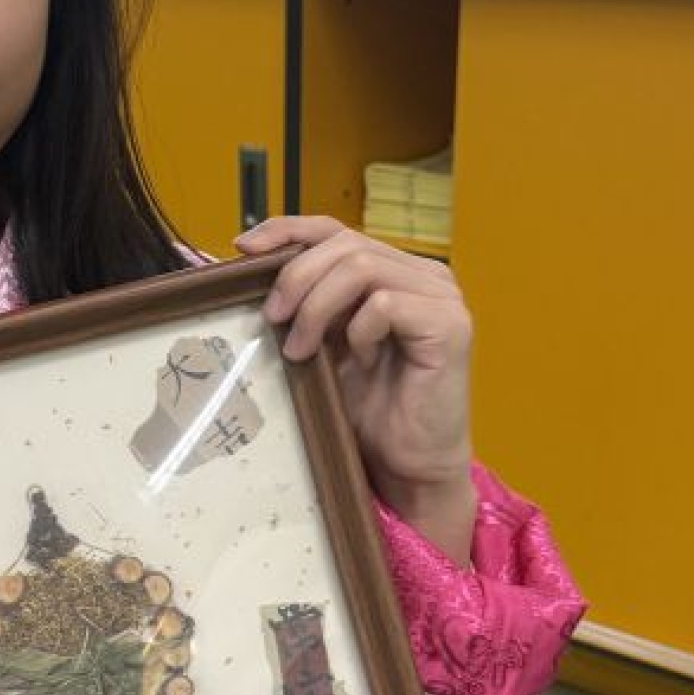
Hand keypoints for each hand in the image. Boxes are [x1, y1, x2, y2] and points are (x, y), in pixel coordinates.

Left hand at [236, 214, 476, 564]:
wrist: (410, 464)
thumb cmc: (368, 410)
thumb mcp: (324, 344)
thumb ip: (307, 303)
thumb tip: (248, 267)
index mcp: (395, 271)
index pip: (336, 230)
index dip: (288, 230)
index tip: (243, 248)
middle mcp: (424, 274)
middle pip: (345, 243)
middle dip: (296, 277)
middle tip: (271, 318)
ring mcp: (442, 296)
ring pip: (360, 267)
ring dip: (316, 306)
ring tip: (299, 348)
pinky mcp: (450, 325)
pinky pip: (384, 304)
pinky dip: (358, 331)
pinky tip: (360, 362)